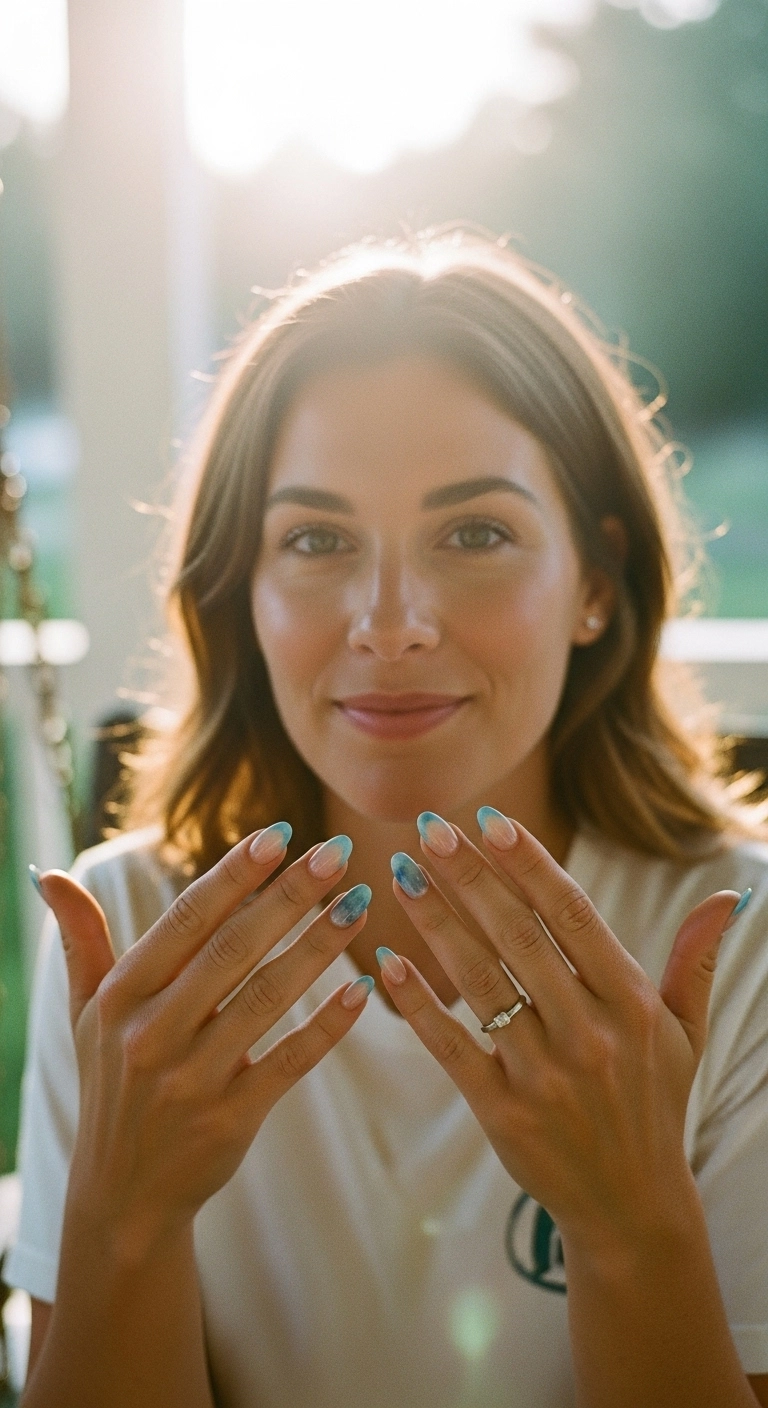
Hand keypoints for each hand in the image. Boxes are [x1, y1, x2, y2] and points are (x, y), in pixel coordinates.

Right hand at [36, 826, 372, 1258]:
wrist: (121, 1196)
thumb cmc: (112, 1083)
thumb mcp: (85, 1013)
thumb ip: (81, 940)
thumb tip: (51, 875)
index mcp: (121, 997)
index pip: (185, 921)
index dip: (234, 875)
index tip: (280, 834)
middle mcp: (151, 1034)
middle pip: (232, 950)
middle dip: (288, 896)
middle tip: (337, 851)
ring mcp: (190, 1080)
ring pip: (266, 998)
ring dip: (318, 948)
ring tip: (357, 904)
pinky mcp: (229, 1119)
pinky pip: (289, 1062)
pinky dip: (327, 1025)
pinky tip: (362, 989)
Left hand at [379, 809, 743, 1251]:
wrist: (631, 1205)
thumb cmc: (653, 1102)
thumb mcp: (686, 1031)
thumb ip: (696, 958)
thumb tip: (726, 893)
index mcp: (631, 1004)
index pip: (574, 916)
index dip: (529, 865)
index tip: (489, 821)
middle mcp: (589, 1034)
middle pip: (518, 938)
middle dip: (470, 878)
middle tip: (428, 829)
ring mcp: (545, 1075)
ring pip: (481, 983)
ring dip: (436, 925)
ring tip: (400, 875)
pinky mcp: (504, 1113)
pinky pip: (453, 1048)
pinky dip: (419, 1005)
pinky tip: (389, 964)